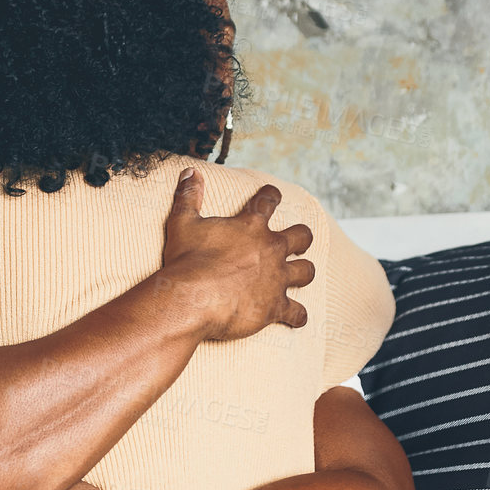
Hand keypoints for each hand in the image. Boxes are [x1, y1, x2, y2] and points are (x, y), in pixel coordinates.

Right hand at [158, 164, 314, 341]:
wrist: (192, 298)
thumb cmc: (187, 260)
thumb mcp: (183, 222)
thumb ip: (188, 195)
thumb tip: (189, 171)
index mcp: (251, 226)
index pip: (268, 201)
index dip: (271, 196)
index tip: (273, 194)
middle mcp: (271, 249)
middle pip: (301, 236)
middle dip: (301, 237)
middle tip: (297, 241)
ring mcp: (276, 278)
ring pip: (306, 272)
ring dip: (304, 272)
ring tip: (299, 274)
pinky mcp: (275, 306)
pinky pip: (297, 313)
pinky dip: (298, 316)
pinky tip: (297, 318)